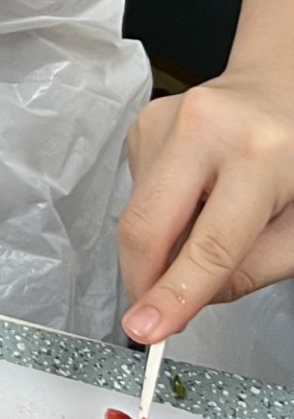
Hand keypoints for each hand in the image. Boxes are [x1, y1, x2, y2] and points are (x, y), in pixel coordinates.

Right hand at [119, 74, 293, 343]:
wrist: (279, 87)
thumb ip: (252, 270)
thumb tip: (186, 300)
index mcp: (259, 155)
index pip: (210, 244)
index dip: (176, 294)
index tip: (147, 331)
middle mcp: (204, 127)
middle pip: (147, 224)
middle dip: (142, 279)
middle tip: (150, 314)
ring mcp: (165, 119)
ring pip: (139, 214)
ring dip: (162, 242)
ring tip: (207, 219)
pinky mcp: (142, 124)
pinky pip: (139, 193)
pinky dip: (160, 213)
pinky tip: (192, 195)